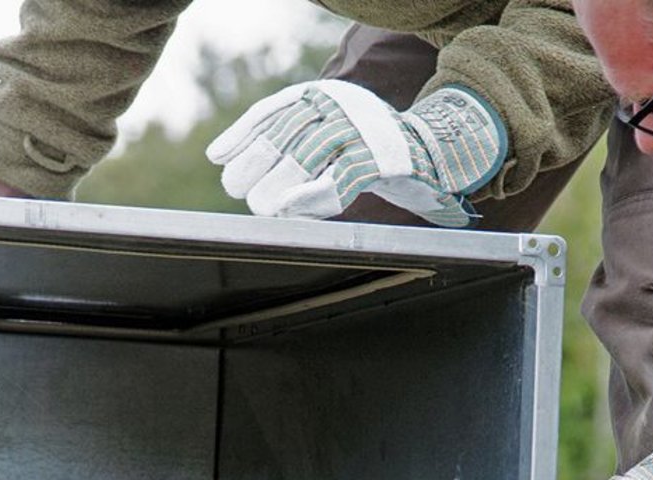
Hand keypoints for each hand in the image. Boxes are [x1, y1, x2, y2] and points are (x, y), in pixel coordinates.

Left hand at [206, 81, 505, 227]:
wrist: (434, 155)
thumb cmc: (371, 153)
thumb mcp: (330, 140)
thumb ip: (292, 145)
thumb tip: (228, 164)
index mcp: (326, 96)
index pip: (275, 111)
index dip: (244, 134)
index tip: (218, 158)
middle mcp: (342, 105)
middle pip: (287, 132)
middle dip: (257, 162)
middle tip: (238, 190)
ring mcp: (362, 130)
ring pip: (309, 155)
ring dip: (280, 184)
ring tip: (260, 207)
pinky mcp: (380, 159)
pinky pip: (339, 179)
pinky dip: (311, 196)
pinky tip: (289, 210)